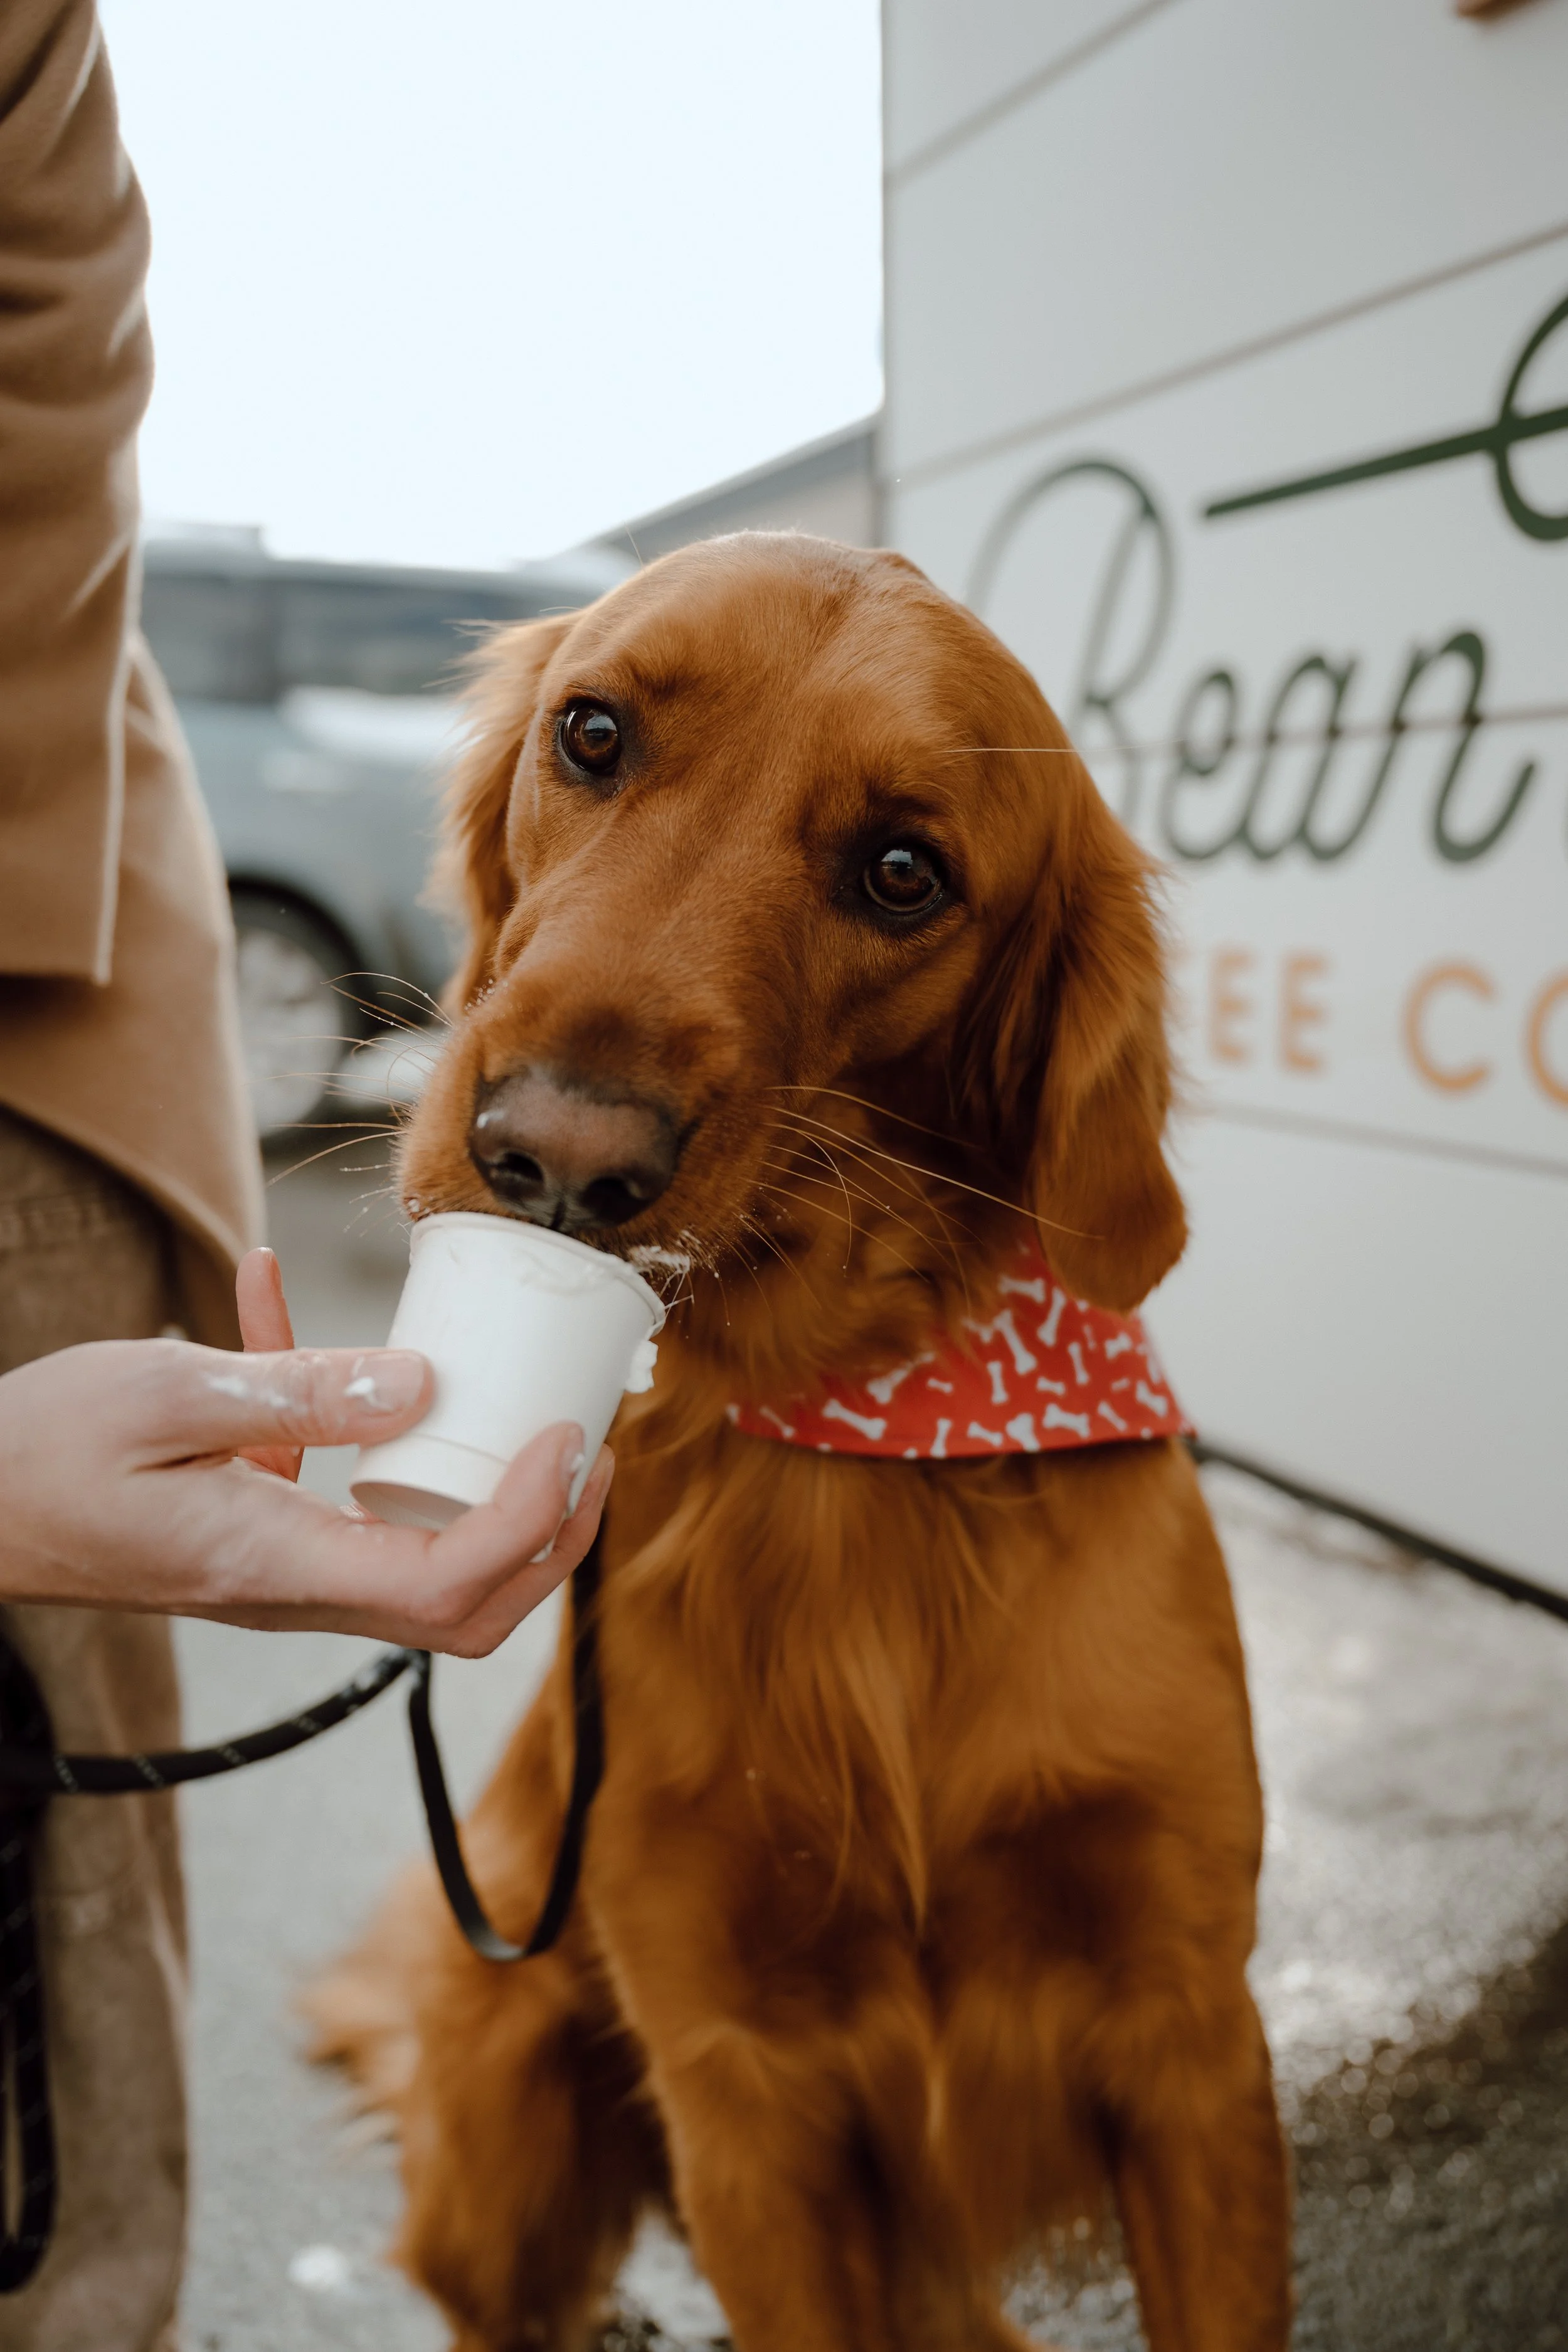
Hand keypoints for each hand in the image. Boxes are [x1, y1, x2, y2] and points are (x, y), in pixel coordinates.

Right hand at [0, 1249, 612, 1653]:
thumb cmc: (37, 1454)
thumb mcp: (165, 1395)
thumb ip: (297, 1390)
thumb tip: (423, 1381)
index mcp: (278, 1565)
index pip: (451, 1584)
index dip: (534, 1520)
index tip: (570, 1439)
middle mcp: (293, 1588)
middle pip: (467, 1610)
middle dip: (551, 1541)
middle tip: (587, 1449)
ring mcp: (279, 1570)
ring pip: (428, 1572)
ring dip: (496, 1506)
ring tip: (530, 1415)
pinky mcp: (258, 1534)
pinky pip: (344, 1499)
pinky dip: (361, 1424)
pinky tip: (284, 1301)